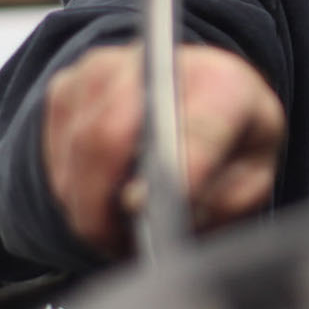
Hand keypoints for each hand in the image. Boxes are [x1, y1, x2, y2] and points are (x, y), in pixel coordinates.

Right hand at [42, 43, 285, 257]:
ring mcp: (103, 68)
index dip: (171, 171)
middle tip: (116, 246)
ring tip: (114, 225)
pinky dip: (69, 186)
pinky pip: (54, 150)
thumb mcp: (255, 174)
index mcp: (222, 84)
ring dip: (85, 203)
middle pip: (108, 135)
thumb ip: (226, 198)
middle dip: (100, 208)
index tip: (143, 207)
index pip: (196, 128)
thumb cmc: (231, 139)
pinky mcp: (68, 84)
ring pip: (75, 148)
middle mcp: (156, 62)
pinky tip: (98, 194)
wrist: (201, 90)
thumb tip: (172, 208)